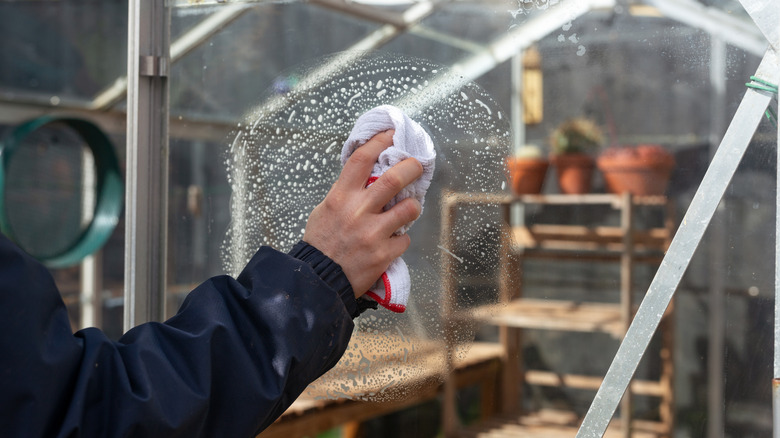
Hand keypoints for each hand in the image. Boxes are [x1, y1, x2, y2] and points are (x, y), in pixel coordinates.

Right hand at [303, 130, 422, 296]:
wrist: (318, 279)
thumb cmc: (322, 243)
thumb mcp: (326, 210)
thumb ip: (346, 193)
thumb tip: (367, 176)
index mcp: (341, 197)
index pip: (362, 160)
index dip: (379, 142)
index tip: (391, 135)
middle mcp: (358, 211)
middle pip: (394, 179)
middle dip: (411, 167)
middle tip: (418, 165)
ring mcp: (372, 233)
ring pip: (409, 209)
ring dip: (413, 206)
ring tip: (410, 208)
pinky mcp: (384, 254)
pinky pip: (404, 239)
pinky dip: (401, 239)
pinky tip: (392, 242)